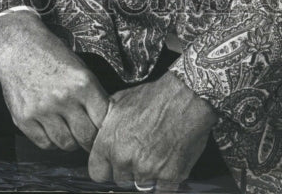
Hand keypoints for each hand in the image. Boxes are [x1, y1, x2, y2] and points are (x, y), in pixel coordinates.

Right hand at [0, 10, 108, 152]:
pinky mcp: (24, 118)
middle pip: (86, 138)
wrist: (17, 43)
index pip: (103, 122)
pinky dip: (50, 139)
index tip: (100, 128)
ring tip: (66, 128)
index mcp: (82, 83)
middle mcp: (63, 98)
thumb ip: (93, 95)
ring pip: (66, 144)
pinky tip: (50, 127)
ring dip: (69, 140)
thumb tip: (105, 123)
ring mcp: (42, 109)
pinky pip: (45, 143)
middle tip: (85, 133)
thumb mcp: (79, 68)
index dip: (104, 128)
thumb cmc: (51, 54)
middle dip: (88, 139)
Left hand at [88, 72, 217, 191]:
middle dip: (128, 171)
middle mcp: (124, 159)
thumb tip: (100, 132)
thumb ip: (106, 123)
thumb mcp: (119, 101)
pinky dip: (164, 183)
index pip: (97, 173)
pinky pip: (161, 191)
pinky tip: (167, 166)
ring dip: (146, 177)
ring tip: (154, 157)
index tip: (113, 165)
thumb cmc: (153, 96)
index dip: (106, 169)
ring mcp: (146, 170)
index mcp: (108, 142)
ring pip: (141, 187)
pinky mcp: (169, 177)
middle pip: (120, 181)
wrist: (184, 98)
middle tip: (139, 155)